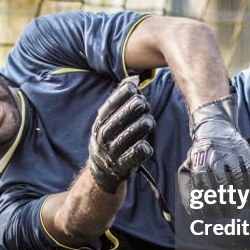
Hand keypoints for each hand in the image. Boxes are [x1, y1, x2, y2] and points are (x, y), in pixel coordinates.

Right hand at [88, 77, 154, 193]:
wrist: (102, 170)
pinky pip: (133, 157)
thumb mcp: (110, 119)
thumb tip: (134, 78)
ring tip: (149, 121)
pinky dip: (141, 150)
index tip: (134, 87)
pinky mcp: (123, 166)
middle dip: (130, 110)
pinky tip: (147, 145)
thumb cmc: (112, 137)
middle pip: (117, 121)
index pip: (109, 106)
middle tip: (143, 102)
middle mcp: (103, 137)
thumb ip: (121, 100)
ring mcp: (112, 152)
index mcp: (100, 123)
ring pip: (126, 138)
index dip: (121, 95)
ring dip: (139, 128)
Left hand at [178, 94, 249, 217]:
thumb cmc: (202, 154)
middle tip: (230, 214)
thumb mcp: (192, 164)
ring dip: (241, 196)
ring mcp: (231, 152)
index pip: (203, 184)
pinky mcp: (245, 151)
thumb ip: (192, 185)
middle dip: (226, 202)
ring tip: (241, 208)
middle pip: (221, 184)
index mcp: (199, 159)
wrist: (215, 127)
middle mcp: (215, 155)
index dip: (208, 201)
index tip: (213, 214)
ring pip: (238, 179)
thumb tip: (192, 209)